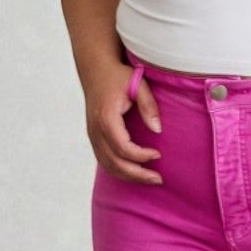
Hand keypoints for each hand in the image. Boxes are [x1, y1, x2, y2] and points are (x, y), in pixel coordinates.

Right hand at [88, 61, 163, 182]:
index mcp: (106, 117)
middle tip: (157, 179)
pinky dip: (118, 170)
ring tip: (148, 179)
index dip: (141, 156)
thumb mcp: (138, 84)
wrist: (96, 70)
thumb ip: (148, 106)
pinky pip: (104, 160)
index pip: (123, 147)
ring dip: (128, 176)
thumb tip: (157, 130)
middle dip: (137, 174)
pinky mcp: (93, 137)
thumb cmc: (117, 75)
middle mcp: (95, 129)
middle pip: (114, 162)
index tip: (158, 155)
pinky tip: (134, 172)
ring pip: (107, 165)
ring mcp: (92, 135)